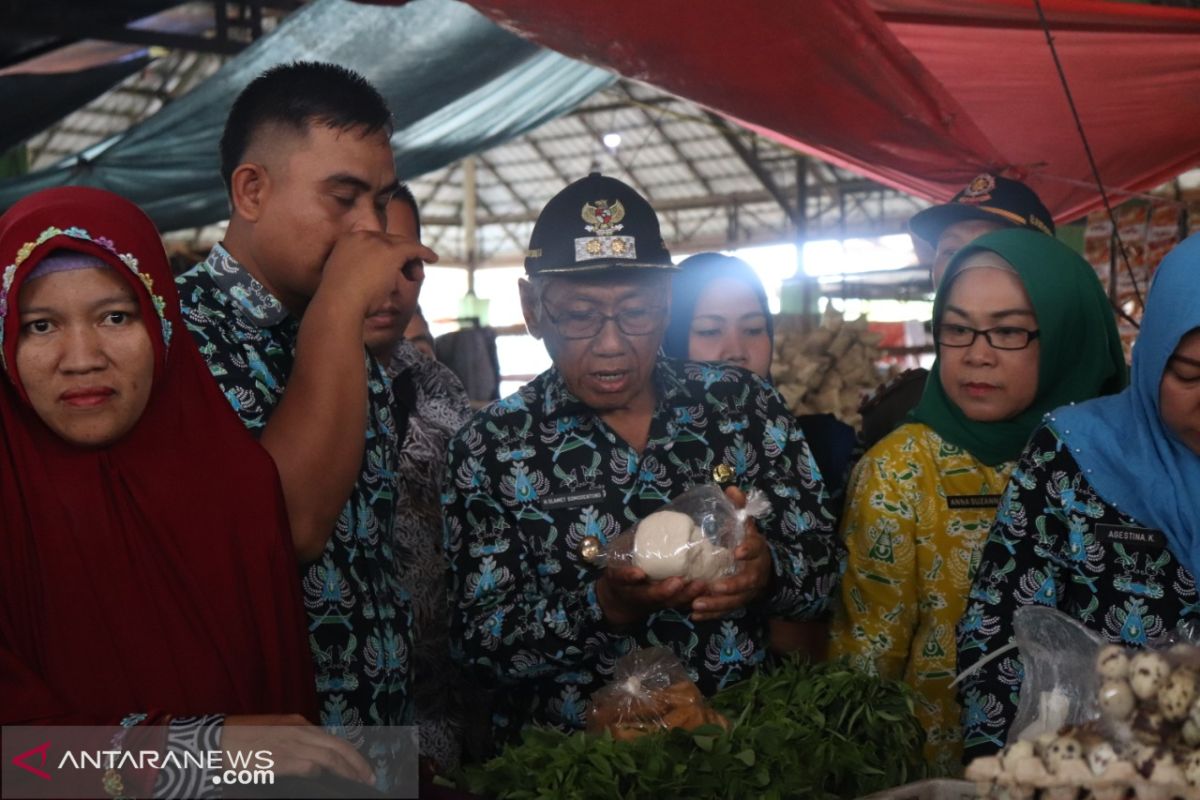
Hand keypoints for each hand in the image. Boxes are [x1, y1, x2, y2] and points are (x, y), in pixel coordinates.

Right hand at [222, 714, 374, 785]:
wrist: (214, 741)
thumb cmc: (239, 740)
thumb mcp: (273, 733)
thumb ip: (294, 742)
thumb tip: (312, 762)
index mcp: (297, 723)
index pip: (332, 738)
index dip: (349, 753)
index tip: (359, 765)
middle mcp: (299, 730)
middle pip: (338, 746)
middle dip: (358, 762)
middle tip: (370, 777)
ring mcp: (291, 744)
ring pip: (331, 756)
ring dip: (348, 770)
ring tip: (359, 782)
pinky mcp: (282, 759)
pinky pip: (310, 767)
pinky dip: (322, 774)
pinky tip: (328, 782)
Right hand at [315, 230, 437, 316]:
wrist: (338, 306)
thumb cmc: (339, 302)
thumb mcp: (344, 280)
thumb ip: (357, 272)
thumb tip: (372, 277)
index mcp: (347, 240)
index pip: (374, 241)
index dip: (386, 254)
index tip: (394, 269)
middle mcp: (361, 236)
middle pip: (389, 241)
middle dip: (402, 257)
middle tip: (410, 275)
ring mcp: (376, 242)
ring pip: (402, 244)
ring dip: (412, 260)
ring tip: (416, 277)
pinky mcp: (391, 252)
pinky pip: (413, 248)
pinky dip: (424, 252)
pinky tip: (433, 258)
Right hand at [596, 565, 708, 627]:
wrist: (619, 603)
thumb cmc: (618, 583)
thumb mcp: (614, 577)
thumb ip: (624, 575)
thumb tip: (639, 573)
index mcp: (638, 596)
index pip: (652, 596)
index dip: (664, 591)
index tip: (677, 582)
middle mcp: (653, 603)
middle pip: (672, 601)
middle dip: (686, 593)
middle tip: (698, 582)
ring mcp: (663, 604)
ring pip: (680, 603)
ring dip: (694, 595)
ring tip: (707, 584)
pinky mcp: (670, 601)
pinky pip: (685, 602)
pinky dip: (697, 597)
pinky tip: (710, 587)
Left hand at [690, 486, 772, 621]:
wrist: (765, 573)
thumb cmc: (749, 546)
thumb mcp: (747, 526)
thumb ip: (739, 509)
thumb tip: (730, 488)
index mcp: (757, 552)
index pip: (757, 549)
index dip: (749, 549)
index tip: (738, 551)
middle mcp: (754, 573)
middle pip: (746, 582)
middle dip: (731, 586)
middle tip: (713, 586)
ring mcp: (747, 592)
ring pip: (734, 601)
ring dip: (716, 604)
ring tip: (696, 604)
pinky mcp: (737, 603)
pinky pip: (725, 611)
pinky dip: (711, 614)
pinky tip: (694, 615)